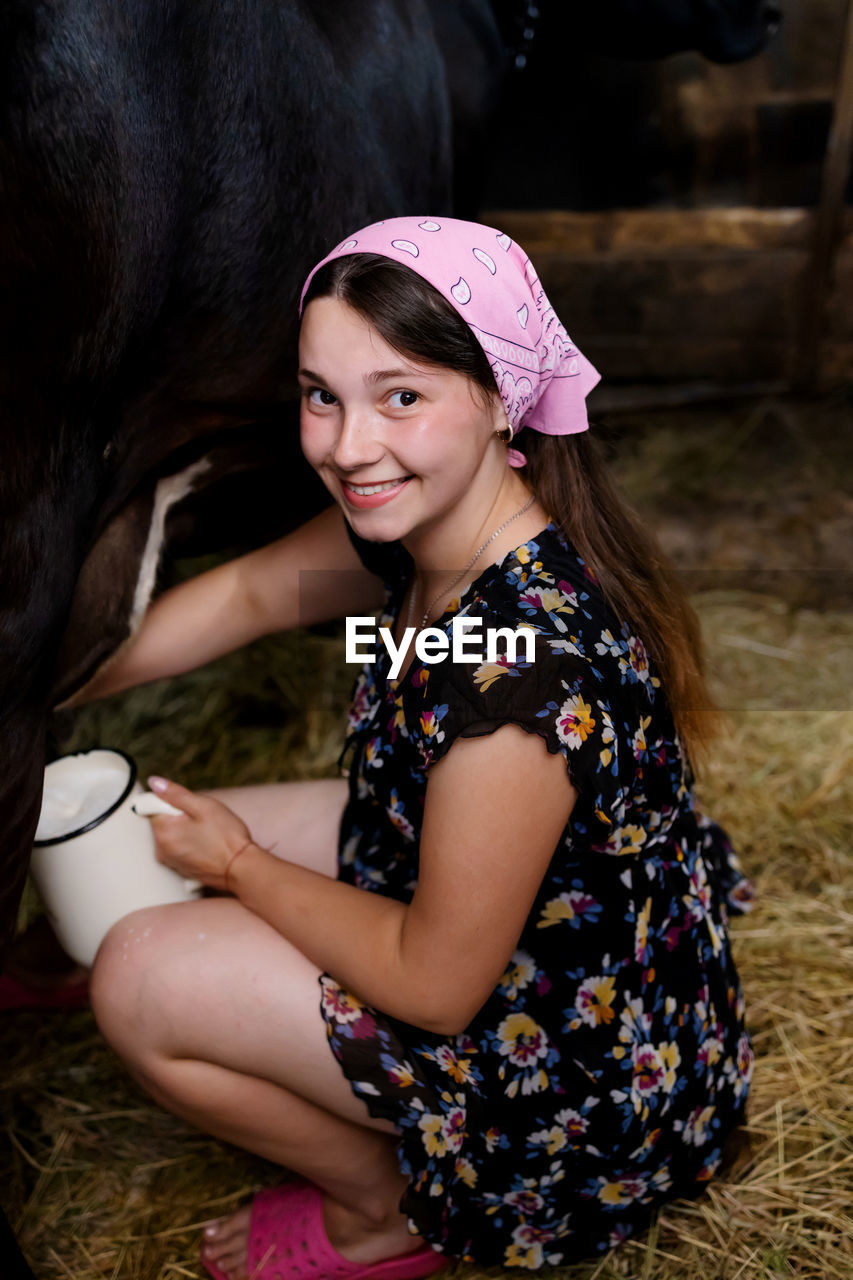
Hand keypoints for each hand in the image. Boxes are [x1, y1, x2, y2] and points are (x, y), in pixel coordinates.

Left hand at [145, 776, 253, 891]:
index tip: (189, 807)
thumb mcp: (204, 806)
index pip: (153, 807)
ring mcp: (170, 863)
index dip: (172, 802)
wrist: (242, 867)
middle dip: (179, 818)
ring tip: (206, 835)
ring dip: (184, 832)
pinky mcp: (180, 871)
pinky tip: (206, 846)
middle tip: (202, 820)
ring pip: (171, 837)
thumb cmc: (226, 835)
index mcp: (164, 832)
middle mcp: (161, 850)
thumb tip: (154, 782)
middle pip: (162, 823)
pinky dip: (188, 846)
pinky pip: (178, 850)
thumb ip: (175, 794)